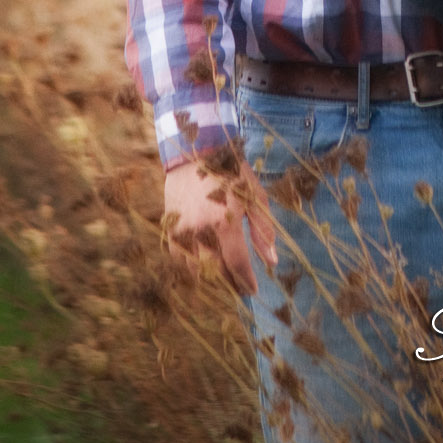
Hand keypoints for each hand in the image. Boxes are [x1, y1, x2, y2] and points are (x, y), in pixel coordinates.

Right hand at [163, 156, 275, 296]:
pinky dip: (193, 268)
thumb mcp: (254, 195)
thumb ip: (263, 230)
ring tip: (225, 280)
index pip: (237, 264)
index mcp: (225, 222)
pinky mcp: (170, 231)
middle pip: (217, 272)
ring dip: (212, 279)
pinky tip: (205, 266)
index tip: (253, 290)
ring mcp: (183, 232)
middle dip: (231, 284)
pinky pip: (181, 261)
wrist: (194, 152)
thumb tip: (272, 262)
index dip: (246, 281)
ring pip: (197, 271)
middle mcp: (201, 231)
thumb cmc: (231, 172)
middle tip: (241, 288)